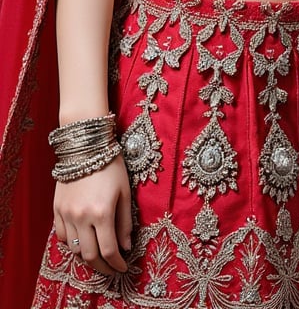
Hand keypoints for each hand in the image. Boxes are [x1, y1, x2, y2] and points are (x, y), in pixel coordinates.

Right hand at [53, 154, 132, 275]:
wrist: (86, 145)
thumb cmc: (111, 165)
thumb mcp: (125, 191)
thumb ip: (125, 221)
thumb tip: (126, 246)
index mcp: (102, 212)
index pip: (109, 250)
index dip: (117, 264)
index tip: (124, 268)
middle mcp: (82, 217)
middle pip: (90, 255)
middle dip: (102, 266)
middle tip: (112, 268)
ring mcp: (67, 214)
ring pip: (74, 249)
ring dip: (87, 257)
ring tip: (99, 256)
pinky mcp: (57, 209)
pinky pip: (62, 236)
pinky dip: (72, 243)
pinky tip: (83, 240)